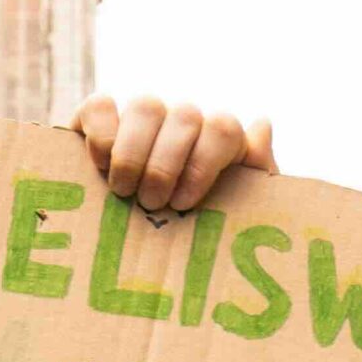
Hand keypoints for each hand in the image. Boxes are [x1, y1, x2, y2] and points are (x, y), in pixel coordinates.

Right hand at [73, 97, 276, 215]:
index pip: (223, 128)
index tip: (184, 202)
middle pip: (185, 116)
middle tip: (152, 204)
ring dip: (133, 153)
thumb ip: (254, 174)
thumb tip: (261, 126)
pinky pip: (100, 106)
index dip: (203, 163)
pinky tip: (100, 168)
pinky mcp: (100, 119)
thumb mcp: (231, 213)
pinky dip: (100, 135)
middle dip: (167, 164)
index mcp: (220, 142)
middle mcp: (184, 122)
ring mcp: (144, 118)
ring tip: (124, 191)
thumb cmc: (195, 231)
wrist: (146, 255)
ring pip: (146, 107)